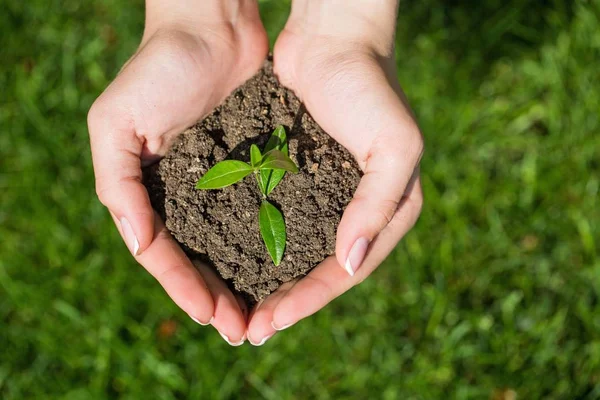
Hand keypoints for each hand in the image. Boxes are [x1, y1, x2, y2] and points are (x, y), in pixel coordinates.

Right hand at [87, 0, 267, 344]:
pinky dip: (265, 245)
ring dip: (242, 282)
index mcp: (146, 190)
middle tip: (243, 331)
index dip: (183, 287)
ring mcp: (216, 184)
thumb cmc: (159, 68)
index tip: (212, 316)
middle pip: (197, 259)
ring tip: (263, 315)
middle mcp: (181, 193)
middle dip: (216, 297)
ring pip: (229, 246)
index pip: (162, 253)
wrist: (211, 26)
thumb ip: (117, 183)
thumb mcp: (117, 121)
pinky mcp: (249, 168)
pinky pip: (257, 216)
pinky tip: (282, 269)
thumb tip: (136, 243)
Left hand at [247, 0, 422, 344]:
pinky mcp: (299, 179)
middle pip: (321, 271)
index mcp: (390, 211)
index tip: (271, 321)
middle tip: (248, 331)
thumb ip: (379, 205)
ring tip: (237, 310)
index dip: (310, 299)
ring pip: (297, 253)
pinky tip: (232, 263)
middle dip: (287, 302)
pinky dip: (257, 245)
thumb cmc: (371, 87)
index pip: (348, 270)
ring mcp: (327, 197)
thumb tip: (352, 263)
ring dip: (269, 282)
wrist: (335, 39)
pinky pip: (279, 221)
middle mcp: (358, 211)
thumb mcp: (395, 145)